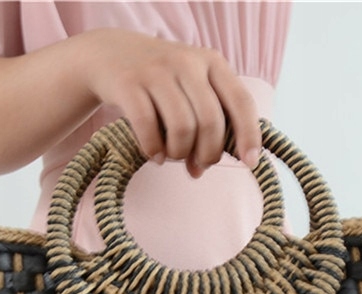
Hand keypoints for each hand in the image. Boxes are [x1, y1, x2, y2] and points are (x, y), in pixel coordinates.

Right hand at [78, 28, 260, 177]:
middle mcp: (187, 62)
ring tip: (172, 156)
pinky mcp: (129, 84)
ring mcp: (157, 71)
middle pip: (210, 122)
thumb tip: (201, 169)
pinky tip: (155, 156)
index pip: (241, 102)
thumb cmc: (161, 82)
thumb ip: (205, 123)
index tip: (250, 163)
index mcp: (212, 63)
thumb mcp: (191, 88)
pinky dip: (154, 150)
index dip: (249, 135)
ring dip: (179, 153)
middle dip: (207, 153)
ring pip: (181, 128)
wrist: (110, 54)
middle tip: (197, 165)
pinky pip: (148, 128)